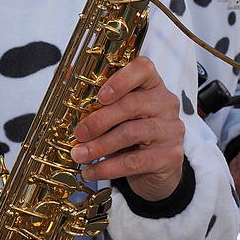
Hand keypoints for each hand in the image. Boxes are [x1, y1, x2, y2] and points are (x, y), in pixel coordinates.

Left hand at [71, 56, 184, 200]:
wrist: (156, 169)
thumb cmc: (130, 131)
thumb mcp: (115, 111)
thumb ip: (96, 95)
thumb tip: (69, 74)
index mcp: (151, 84)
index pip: (143, 69)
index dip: (121, 79)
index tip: (100, 95)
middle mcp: (165, 102)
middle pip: (131, 105)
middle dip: (99, 120)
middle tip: (77, 133)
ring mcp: (170, 129)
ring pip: (130, 133)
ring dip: (99, 146)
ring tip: (78, 154)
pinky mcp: (170, 156)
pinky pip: (134, 161)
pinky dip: (107, 168)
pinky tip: (90, 171)